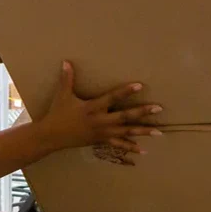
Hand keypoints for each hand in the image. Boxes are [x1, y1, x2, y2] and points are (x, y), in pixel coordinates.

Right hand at [36, 61, 162, 157]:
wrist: (51, 136)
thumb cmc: (58, 113)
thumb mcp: (62, 95)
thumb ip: (67, 78)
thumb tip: (66, 61)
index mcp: (92, 107)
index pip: (112, 98)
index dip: (125, 91)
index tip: (140, 86)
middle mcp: (100, 121)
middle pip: (124, 117)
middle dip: (142, 112)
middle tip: (158, 108)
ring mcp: (102, 133)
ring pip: (125, 132)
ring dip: (142, 131)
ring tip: (159, 132)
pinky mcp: (101, 141)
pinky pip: (118, 145)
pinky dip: (131, 147)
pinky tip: (144, 149)